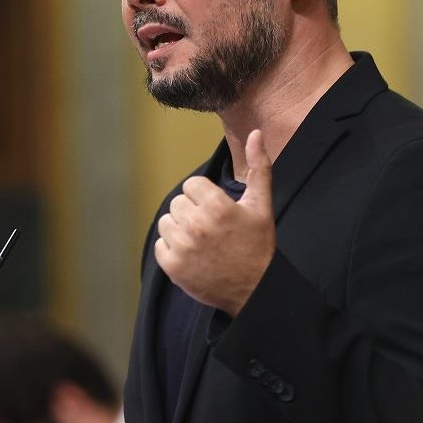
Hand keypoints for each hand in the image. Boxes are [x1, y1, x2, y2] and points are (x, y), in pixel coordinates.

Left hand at [154, 129, 275, 316]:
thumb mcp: (262, 205)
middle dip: (192, 212)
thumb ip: (259, 166)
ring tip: (202, 241)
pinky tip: (193, 255)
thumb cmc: (258, 245)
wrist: (255, 289)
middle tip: (211, 228)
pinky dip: (172, 250)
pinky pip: (160, 246)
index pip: (192, 185)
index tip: (218, 212)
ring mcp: (183, 248)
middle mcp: (197, 225)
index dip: (205, 197)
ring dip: (180, 230)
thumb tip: (255, 133)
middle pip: (178, 203)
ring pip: (167, 223)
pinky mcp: (174, 267)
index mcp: (217, 206)